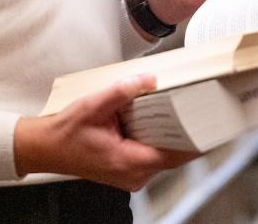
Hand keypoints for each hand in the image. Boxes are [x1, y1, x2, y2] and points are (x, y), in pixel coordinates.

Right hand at [13, 75, 199, 190]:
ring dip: (168, 136)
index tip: (212, 126)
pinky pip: (150, 157)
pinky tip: (153, 123)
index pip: (176, 155)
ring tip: (176, 112)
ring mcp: (131, 177)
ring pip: (162, 156)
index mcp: (129, 162)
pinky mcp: (127, 172)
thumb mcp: (92, 106)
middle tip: (196, 109)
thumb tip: (148, 79)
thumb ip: (122, 92)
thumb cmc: (65, 133)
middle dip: (184, 133)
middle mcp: (134, 175)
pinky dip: (155, 141)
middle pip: (173, 155)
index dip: (197, 140)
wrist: (45, 149)